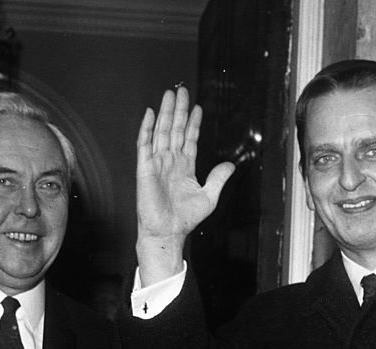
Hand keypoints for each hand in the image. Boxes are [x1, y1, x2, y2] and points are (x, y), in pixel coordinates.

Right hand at [135, 86, 233, 283]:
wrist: (167, 232)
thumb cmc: (185, 219)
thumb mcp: (209, 197)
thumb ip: (218, 178)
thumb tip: (231, 165)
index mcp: (184, 167)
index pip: (189, 139)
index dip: (193, 123)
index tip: (197, 107)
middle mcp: (170, 162)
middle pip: (175, 130)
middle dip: (179, 110)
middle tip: (182, 91)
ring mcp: (157, 164)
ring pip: (162, 132)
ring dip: (166, 113)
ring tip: (169, 94)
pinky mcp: (145, 168)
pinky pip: (144, 144)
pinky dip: (147, 128)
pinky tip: (151, 113)